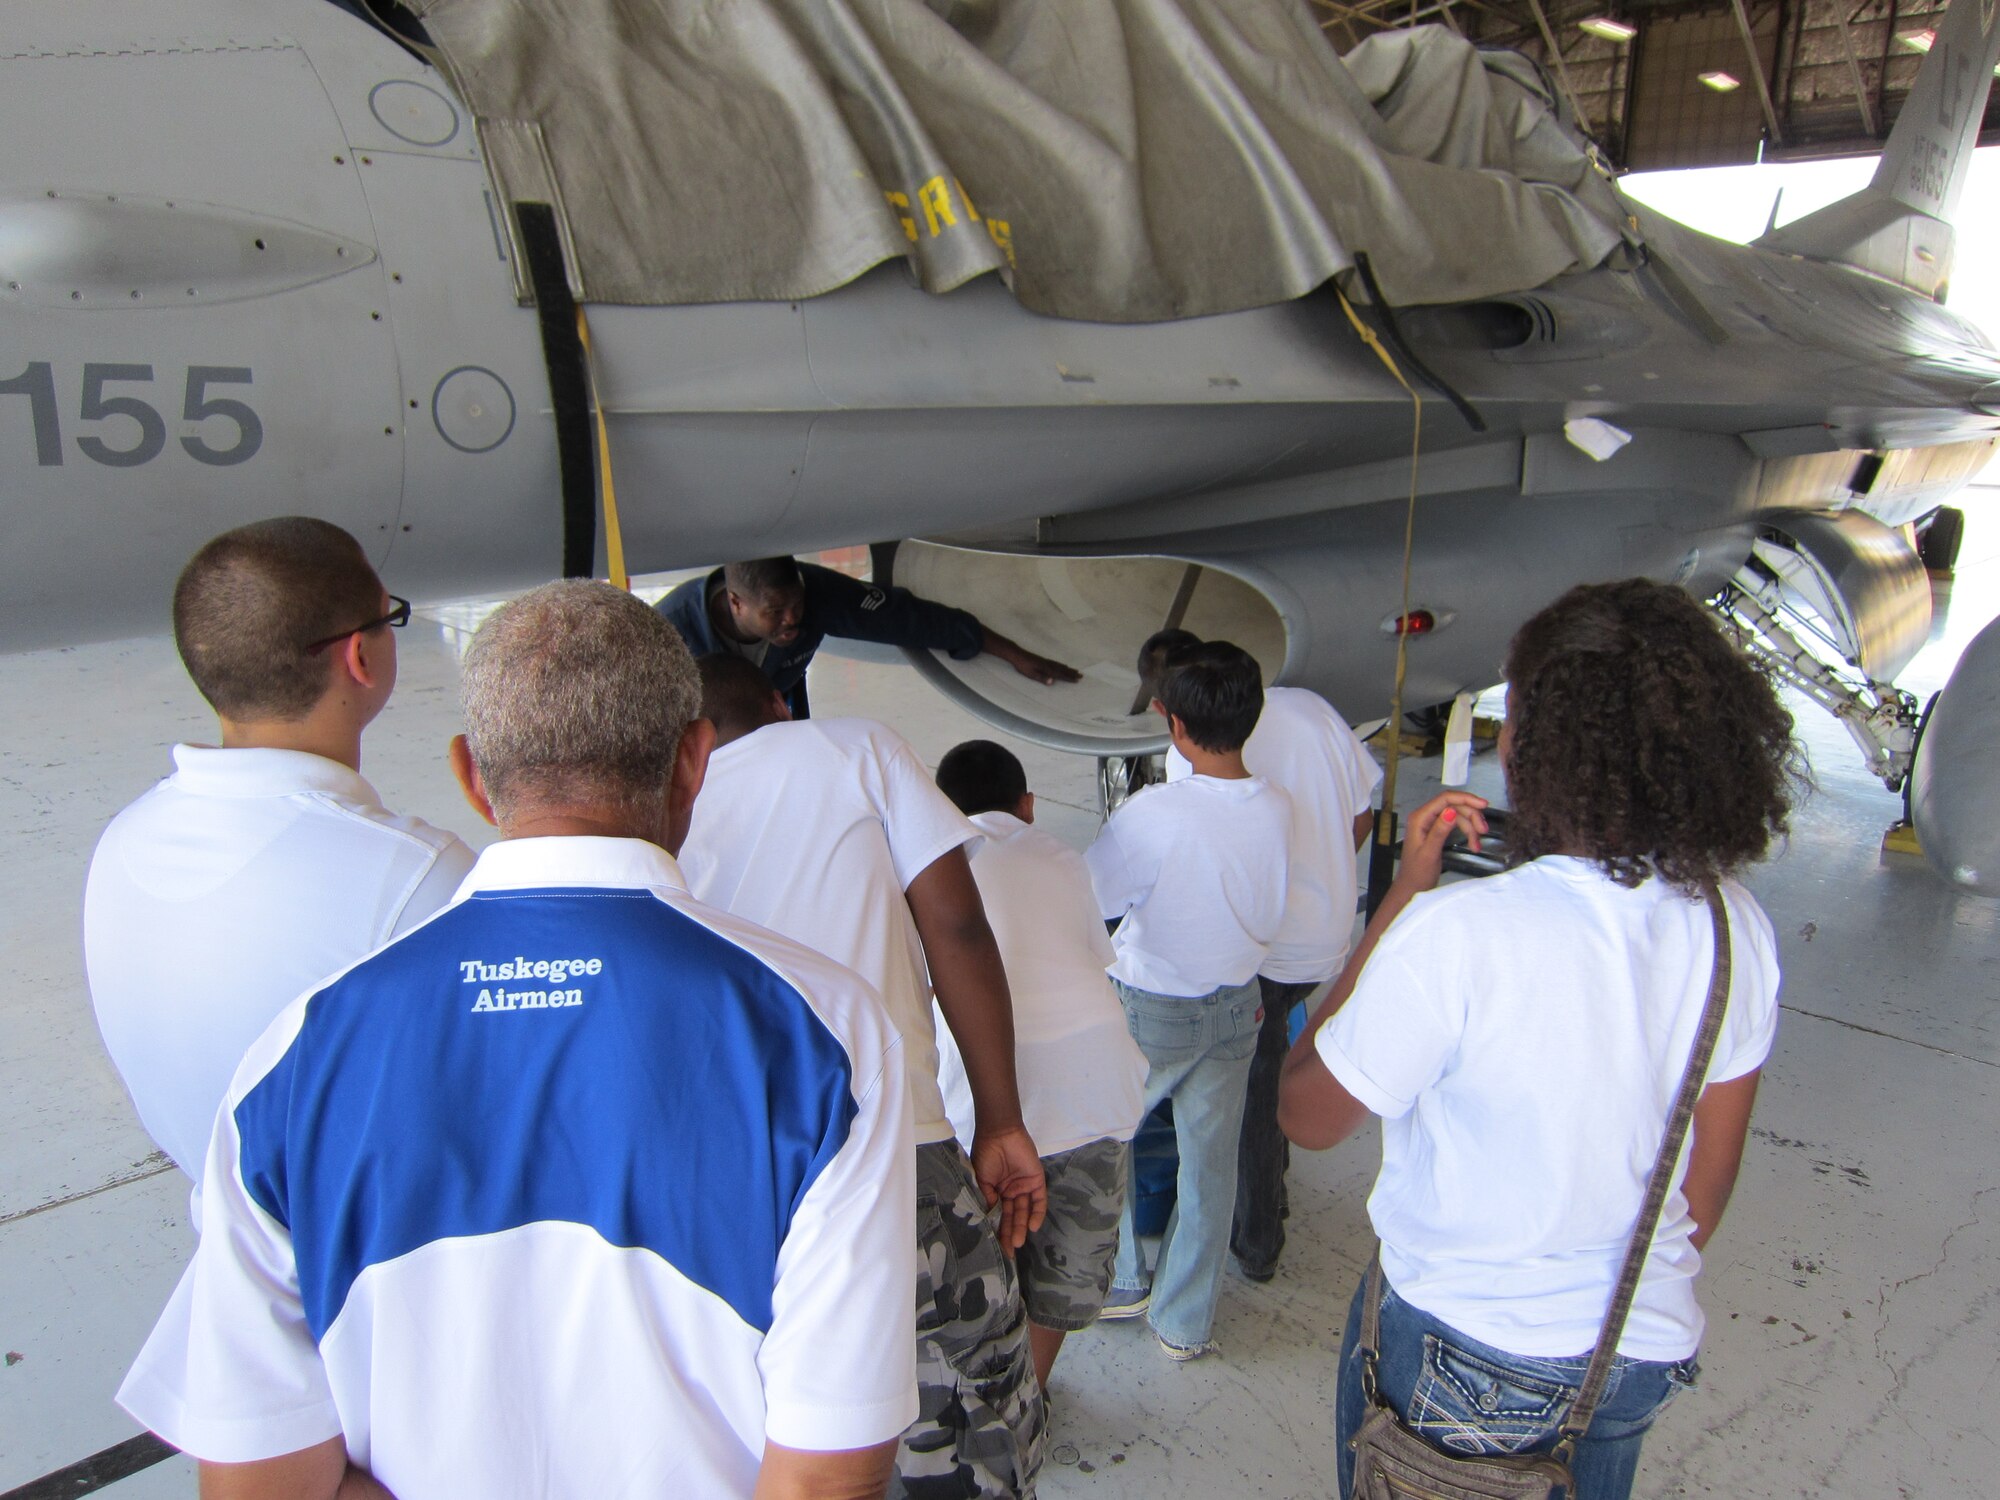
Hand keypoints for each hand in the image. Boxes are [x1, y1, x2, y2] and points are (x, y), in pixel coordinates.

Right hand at [968, 1123, 1046, 1252]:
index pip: (998, 1215)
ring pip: (1024, 1211)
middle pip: (1012, 1216)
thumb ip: (988, 1198)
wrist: (1000, 1133)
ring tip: (1017, 1242)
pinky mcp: (1037, 1180)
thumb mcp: (981, 1179)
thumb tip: (990, 1220)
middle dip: (1010, 1233)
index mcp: (996, 1191)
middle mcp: (1011, 1191)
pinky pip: (1039, 1201)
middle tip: (1009, 1251)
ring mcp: (1024, 1187)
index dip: (998, 1231)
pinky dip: (1037, 1213)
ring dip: (1021, 1226)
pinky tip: (1033, 1227)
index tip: (996, 1249)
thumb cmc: (986, 1154)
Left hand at [985, 631, 1081, 685]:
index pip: (1060, 674)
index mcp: (1046, 668)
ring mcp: (1046, 661)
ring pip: (1060, 666)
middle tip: (1081, 675)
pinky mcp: (1043, 660)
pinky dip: (1061, 665)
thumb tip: (1052, 682)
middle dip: (1072, 673)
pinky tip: (1062, 665)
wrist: (1017, 654)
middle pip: (1062, 669)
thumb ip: (1042, 678)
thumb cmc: (1023, 666)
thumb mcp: (1031, 674)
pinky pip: (1056, 663)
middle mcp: (1048, 664)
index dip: (1068, 677)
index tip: (1077, 680)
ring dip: (1068, 669)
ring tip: (1075, 670)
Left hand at [1394, 791, 1489, 893]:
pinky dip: (1467, 832)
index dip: (1466, 799)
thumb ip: (1439, 831)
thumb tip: (1451, 811)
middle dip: (1471, 816)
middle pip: (1454, 806)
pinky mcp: (1437, 830)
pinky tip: (1474, 843)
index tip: (1484, 805)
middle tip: (1484, 831)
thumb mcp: (1429, 853)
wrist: (1412, 888)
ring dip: (1471, 827)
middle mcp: (1425, 817)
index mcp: (1419, 818)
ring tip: (1477, 844)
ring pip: (1458, 816)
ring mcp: (1431, 823)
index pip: (1445, 799)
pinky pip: (1456, 825)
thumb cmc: (1418, 873)